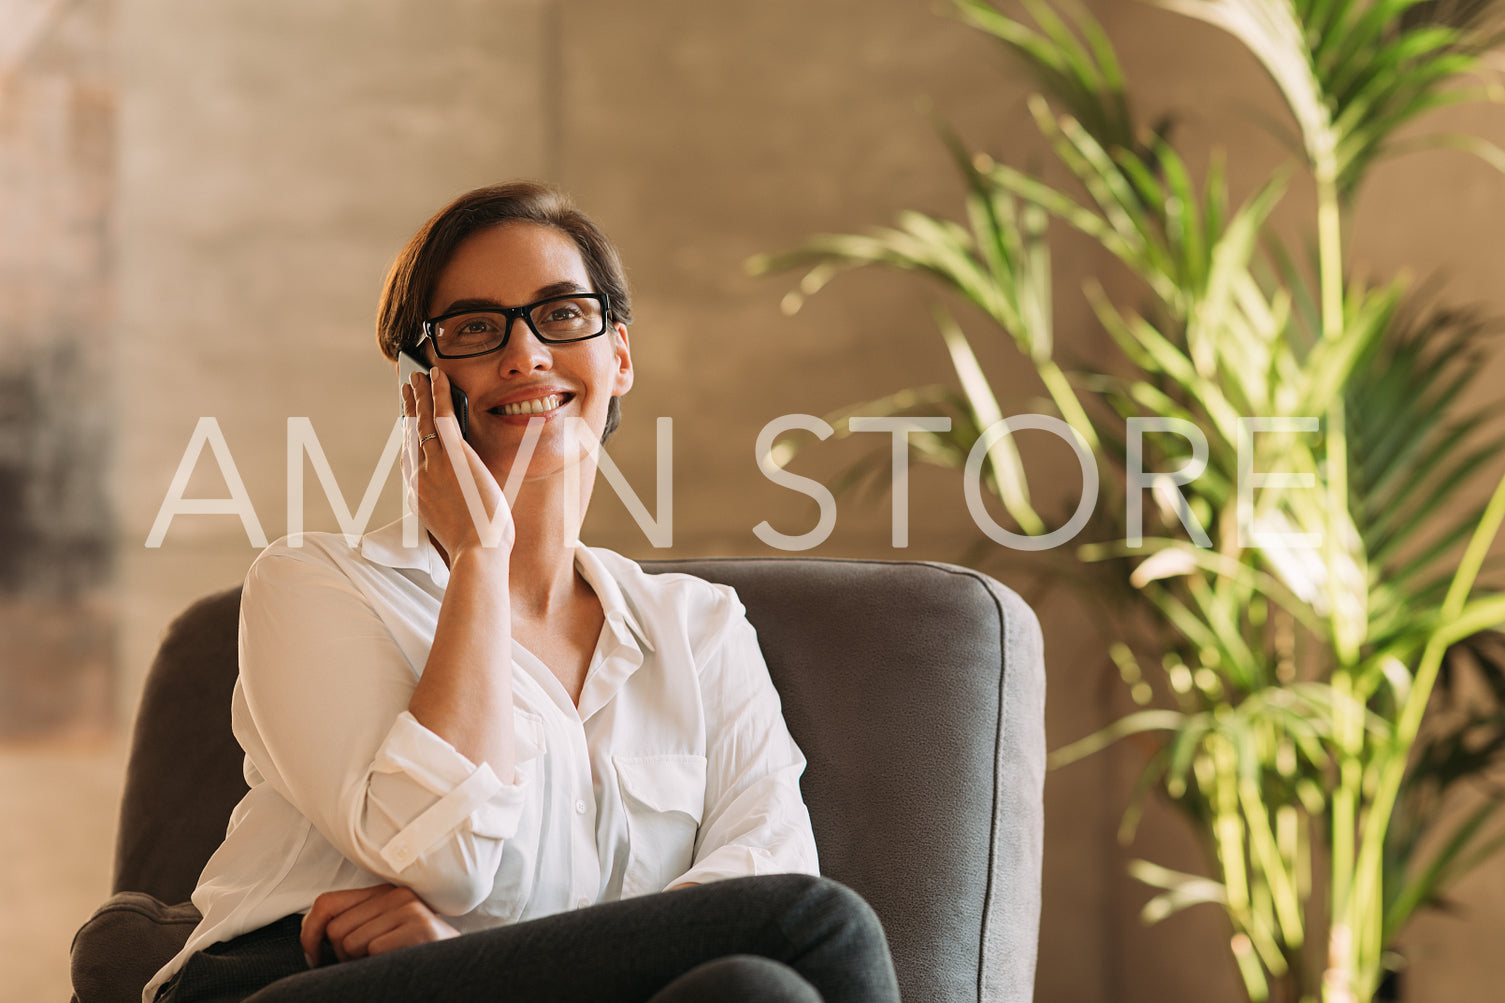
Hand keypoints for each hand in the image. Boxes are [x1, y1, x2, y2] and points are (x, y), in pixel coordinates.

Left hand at [300, 884, 458, 966]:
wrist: (454, 966)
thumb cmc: (410, 954)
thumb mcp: (379, 932)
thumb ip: (351, 923)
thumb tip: (310, 931)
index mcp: (382, 893)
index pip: (326, 903)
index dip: (310, 932)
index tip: (313, 955)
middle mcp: (395, 894)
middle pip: (336, 928)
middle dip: (340, 955)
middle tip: (363, 962)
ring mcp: (409, 909)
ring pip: (351, 942)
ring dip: (359, 962)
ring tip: (382, 962)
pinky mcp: (419, 927)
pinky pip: (374, 950)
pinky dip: (378, 965)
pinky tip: (395, 963)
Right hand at [403, 368, 513, 555]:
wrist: (477, 554)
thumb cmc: (476, 549)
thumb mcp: (458, 526)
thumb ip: (456, 507)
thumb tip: (468, 498)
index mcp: (418, 496)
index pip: (410, 460)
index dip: (407, 439)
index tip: (406, 425)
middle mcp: (419, 476)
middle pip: (410, 435)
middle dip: (407, 410)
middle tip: (405, 389)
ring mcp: (434, 464)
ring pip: (421, 421)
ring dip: (418, 394)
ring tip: (416, 376)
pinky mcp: (453, 454)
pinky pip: (441, 415)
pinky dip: (437, 392)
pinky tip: (436, 375)